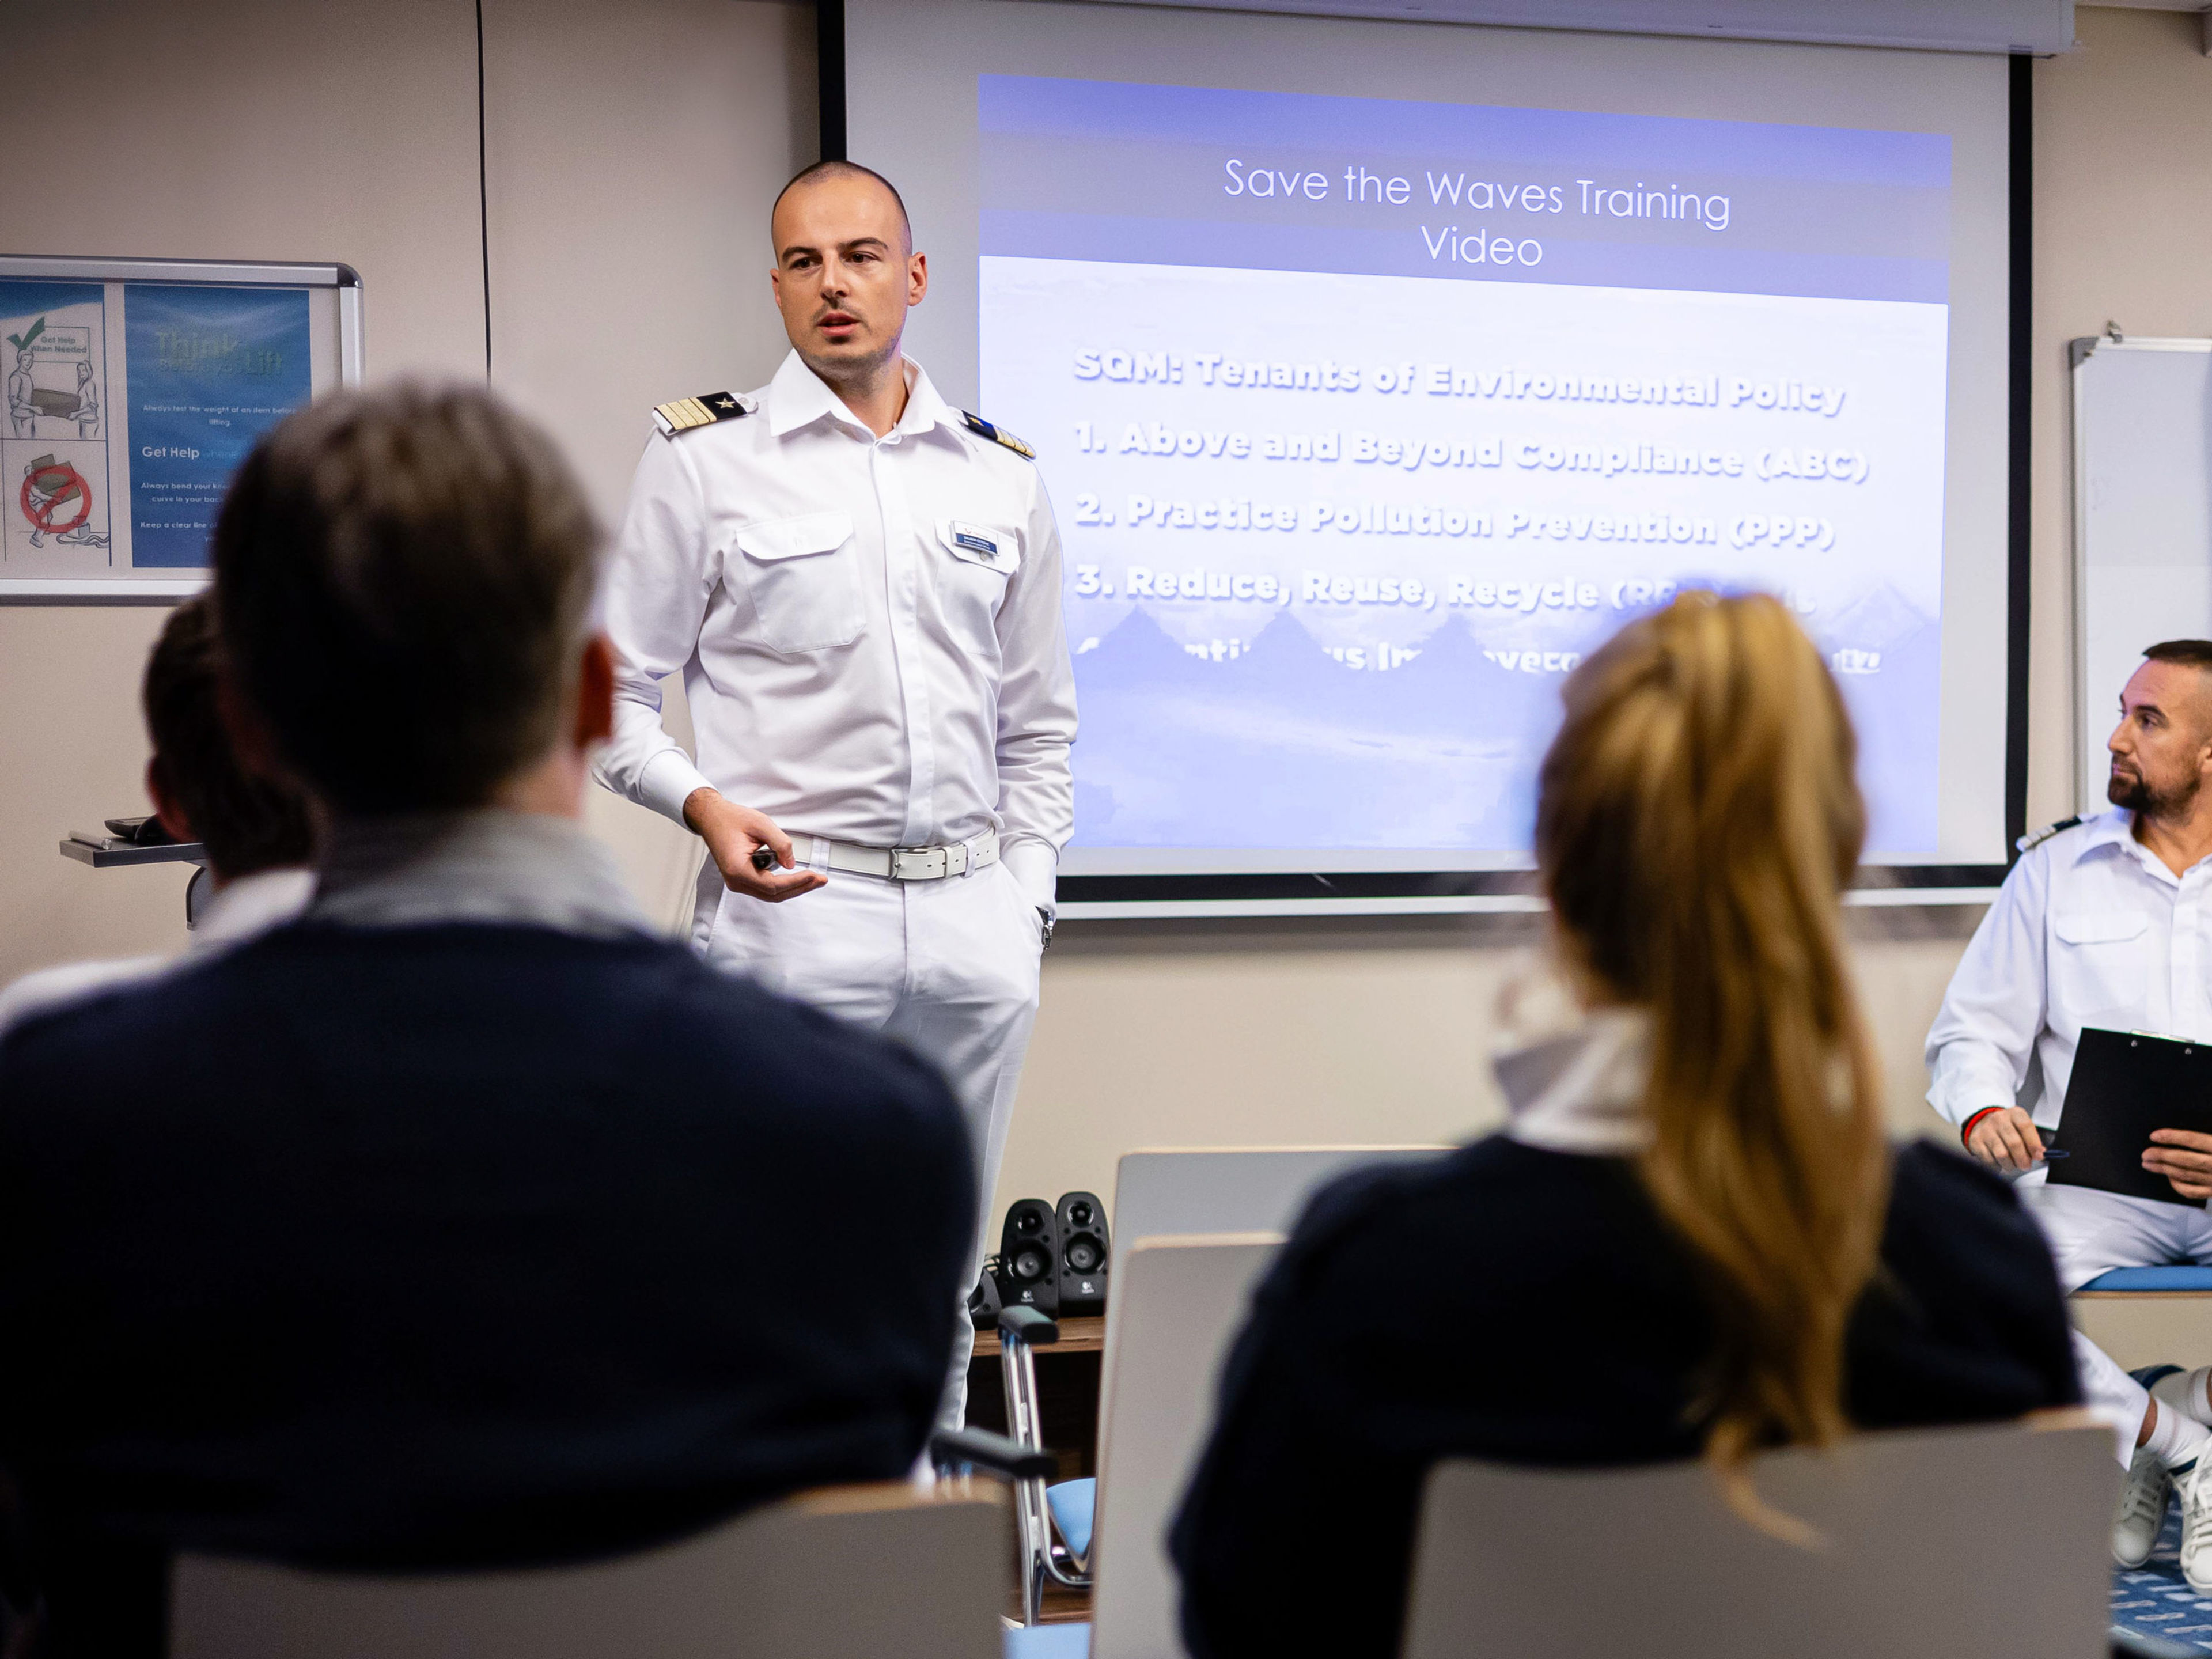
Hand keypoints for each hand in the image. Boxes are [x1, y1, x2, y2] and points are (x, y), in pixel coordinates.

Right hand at [684, 788, 826, 902]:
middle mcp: (736, 881)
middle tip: (820, 880)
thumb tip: (791, 863)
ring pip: (771, 894)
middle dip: (800, 887)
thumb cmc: (731, 819)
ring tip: (813, 879)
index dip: (796, 881)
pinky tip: (798, 878)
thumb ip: (780, 843)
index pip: (773, 885)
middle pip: (774, 895)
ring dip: (793, 887)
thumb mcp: (761, 824)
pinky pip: (766, 887)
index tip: (813, 875)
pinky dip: (783, 884)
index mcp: (738, 869)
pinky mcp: (742, 878)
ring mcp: (738, 882)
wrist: (712, 817)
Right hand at [1965, 1105, 2045, 1171]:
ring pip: (2002, 1154)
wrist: (1983, 1122)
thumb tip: (2039, 1154)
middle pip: (2014, 1143)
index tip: (2038, 1156)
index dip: (2034, 1143)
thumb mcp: (2022, 1128)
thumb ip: (2032, 1140)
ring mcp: (1985, 1130)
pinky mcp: (1976, 1141)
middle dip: (2023, 1159)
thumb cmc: (2009, 1129)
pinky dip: (1997, 1166)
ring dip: (2010, 1165)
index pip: (2025, 1126)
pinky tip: (2000, 1163)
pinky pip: (1989, 1160)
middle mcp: (1999, 1119)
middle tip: (2025, 1165)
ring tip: (2012, 1165)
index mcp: (2014, 1114)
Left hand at [2145, 1129, 2211, 1200]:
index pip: (2193, 1140)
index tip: (2153, 1135)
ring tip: (2148, 1164)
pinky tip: (2168, 1179)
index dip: (2172, 1137)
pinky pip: (2194, 1192)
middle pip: (2185, 1160)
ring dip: (2164, 1170)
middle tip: (2145, 1153)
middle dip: (2162, 1156)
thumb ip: (2209, 1133)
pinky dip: (2178, 1186)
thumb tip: (2194, 1124)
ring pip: (2186, 1176)